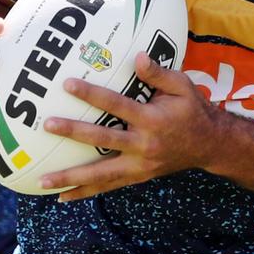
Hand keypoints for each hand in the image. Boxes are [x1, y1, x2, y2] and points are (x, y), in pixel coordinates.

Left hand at [39, 52, 221, 199]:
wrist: (210, 144)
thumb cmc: (194, 109)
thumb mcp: (182, 86)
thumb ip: (158, 73)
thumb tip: (136, 58)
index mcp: (152, 120)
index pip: (116, 105)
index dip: (92, 94)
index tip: (68, 84)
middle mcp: (143, 145)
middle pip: (102, 140)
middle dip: (73, 132)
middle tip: (48, 125)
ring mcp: (140, 165)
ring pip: (101, 174)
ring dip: (71, 177)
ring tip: (43, 180)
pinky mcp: (138, 176)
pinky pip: (108, 186)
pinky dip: (85, 192)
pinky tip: (63, 196)